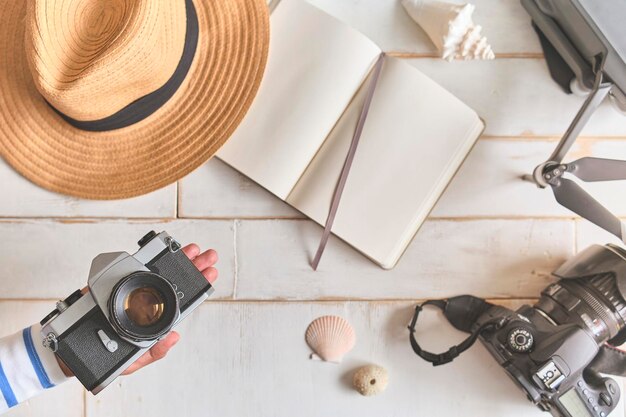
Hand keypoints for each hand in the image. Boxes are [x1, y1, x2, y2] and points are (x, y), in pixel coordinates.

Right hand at [56, 244, 217, 376]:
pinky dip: (148, 256)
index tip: (210, 273)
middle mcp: (148, 301)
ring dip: (177, 258)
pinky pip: (133, 267)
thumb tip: (173, 338)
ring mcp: (132, 289)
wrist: (72, 348)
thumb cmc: (107, 356)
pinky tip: (163, 248)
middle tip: (209, 256)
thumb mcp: (132, 362)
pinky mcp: (115, 282)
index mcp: (156, 318)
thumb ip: (153, 353)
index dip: (197, 287)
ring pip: (159, 270)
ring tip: (194, 249)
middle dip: (194, 266)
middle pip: (176, 281)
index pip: (182, 300)